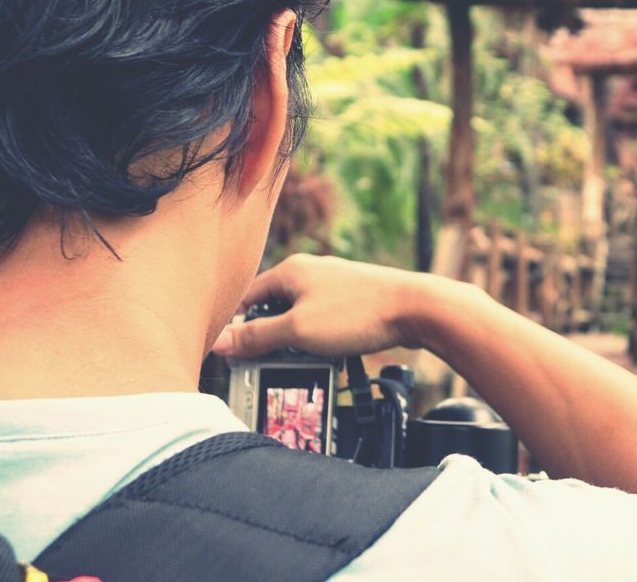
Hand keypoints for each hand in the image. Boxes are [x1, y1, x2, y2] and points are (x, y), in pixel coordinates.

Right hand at [212, 254, 433, 358]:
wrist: (416, 309)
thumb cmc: (359, 313)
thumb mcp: (298, 331)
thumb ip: (257, 337)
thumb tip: (221, 342)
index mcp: (291, 271)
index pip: (247, 299)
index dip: (236, 328)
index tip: (233, 355)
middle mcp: (311, 272)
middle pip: (274, 308)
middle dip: (269, 338)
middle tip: (267, 364)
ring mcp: (335, 285)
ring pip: (300, 316)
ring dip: (296, 343)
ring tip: (302, 362)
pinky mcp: (355, 300)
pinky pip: (324, 322)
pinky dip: (320, 340)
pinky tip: (328, 355)